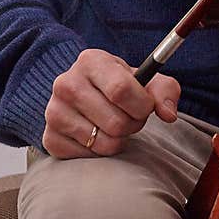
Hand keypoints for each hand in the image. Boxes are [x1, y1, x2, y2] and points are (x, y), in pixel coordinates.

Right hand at [42, 48, 180, 158]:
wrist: (91, 98)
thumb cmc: (125, 88)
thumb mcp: (149, 81)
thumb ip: (165, 92)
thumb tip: (168, 114)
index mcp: (91, 61)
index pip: (121, 90)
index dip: (142, 106)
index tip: (146, 107)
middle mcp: (66, 83)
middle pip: (116, 122)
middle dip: (133, 125)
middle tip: (130, 118)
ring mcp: (54, 112)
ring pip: (104, 143)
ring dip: (119, 140)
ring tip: (114, 126)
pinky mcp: (50, 138)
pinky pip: (88, 156)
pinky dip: (100, 152)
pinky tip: (98, 136)